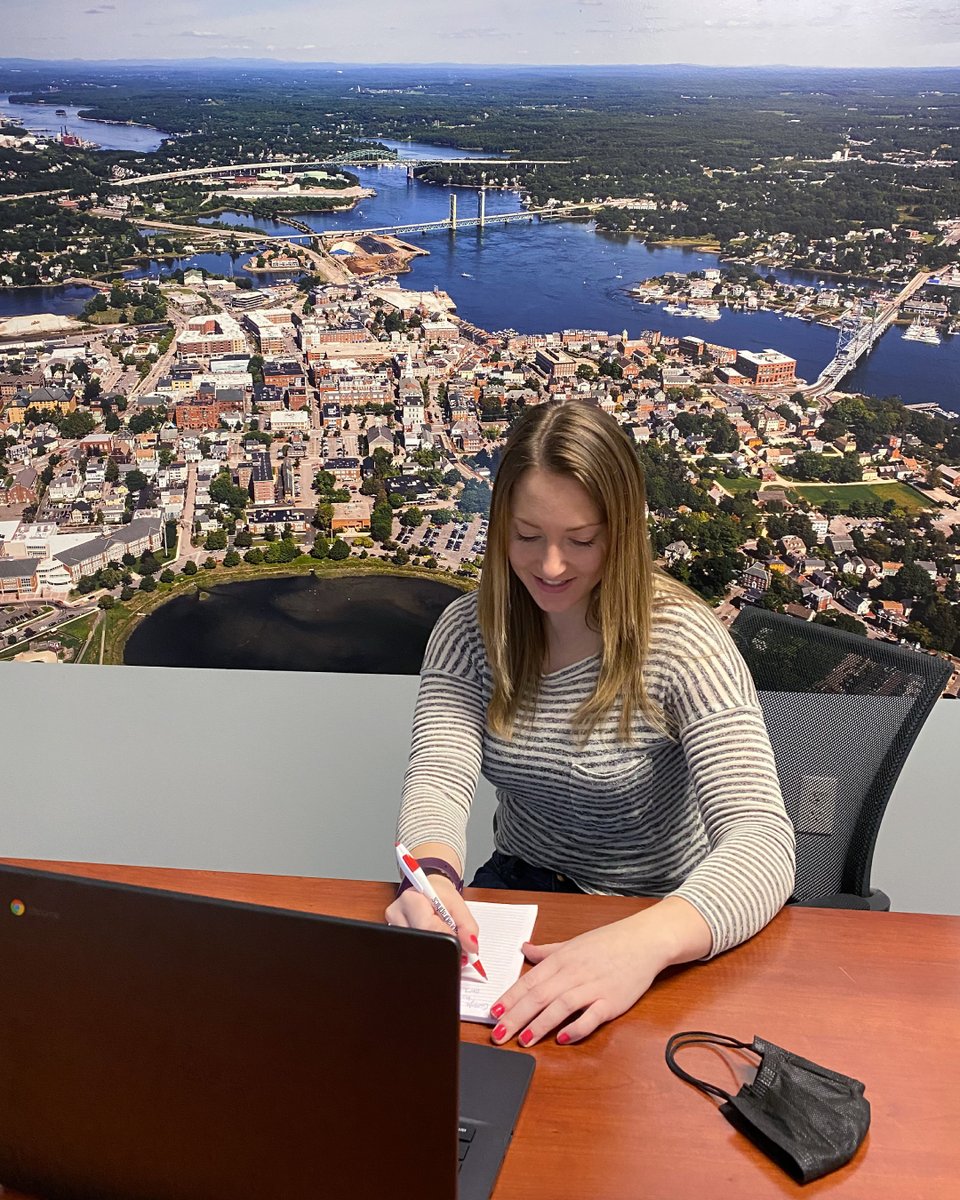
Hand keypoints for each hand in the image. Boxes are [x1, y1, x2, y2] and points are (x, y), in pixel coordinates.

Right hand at [385, 876, 480, 966]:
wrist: (429, 890)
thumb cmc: (441, 895)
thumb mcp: (459, 905)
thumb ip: (468, 927)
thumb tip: (471, 946)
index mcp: (412, 899)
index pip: (429, 926)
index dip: (448, 936)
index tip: (461, 942)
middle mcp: (397, 912)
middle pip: (421, 940)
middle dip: (441, 943)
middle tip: (454, 939)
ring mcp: (393, 925)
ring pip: (417, 946)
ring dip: (433, 944)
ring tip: (440, 931)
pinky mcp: (393, 935)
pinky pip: (412, 947)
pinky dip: (426, 945)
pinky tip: (431, 936)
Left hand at [488, 914, 667, 1046]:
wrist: (644, 941)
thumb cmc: (609, 942)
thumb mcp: (573, 942)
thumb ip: (547, 951)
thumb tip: (525, 949)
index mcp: (562, 959)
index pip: (529, 981)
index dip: (510, 998)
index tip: (493, 1013)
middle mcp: (573, 973)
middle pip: (539, 997)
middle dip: (516, 1017)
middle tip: (498, 1034)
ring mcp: (593, 988)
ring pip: (560, 1007)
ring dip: (540, 1025)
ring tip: (523, 1040)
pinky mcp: (612, 1001)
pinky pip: (591, 1017)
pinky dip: (576, 1028)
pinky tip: (562, 1039)